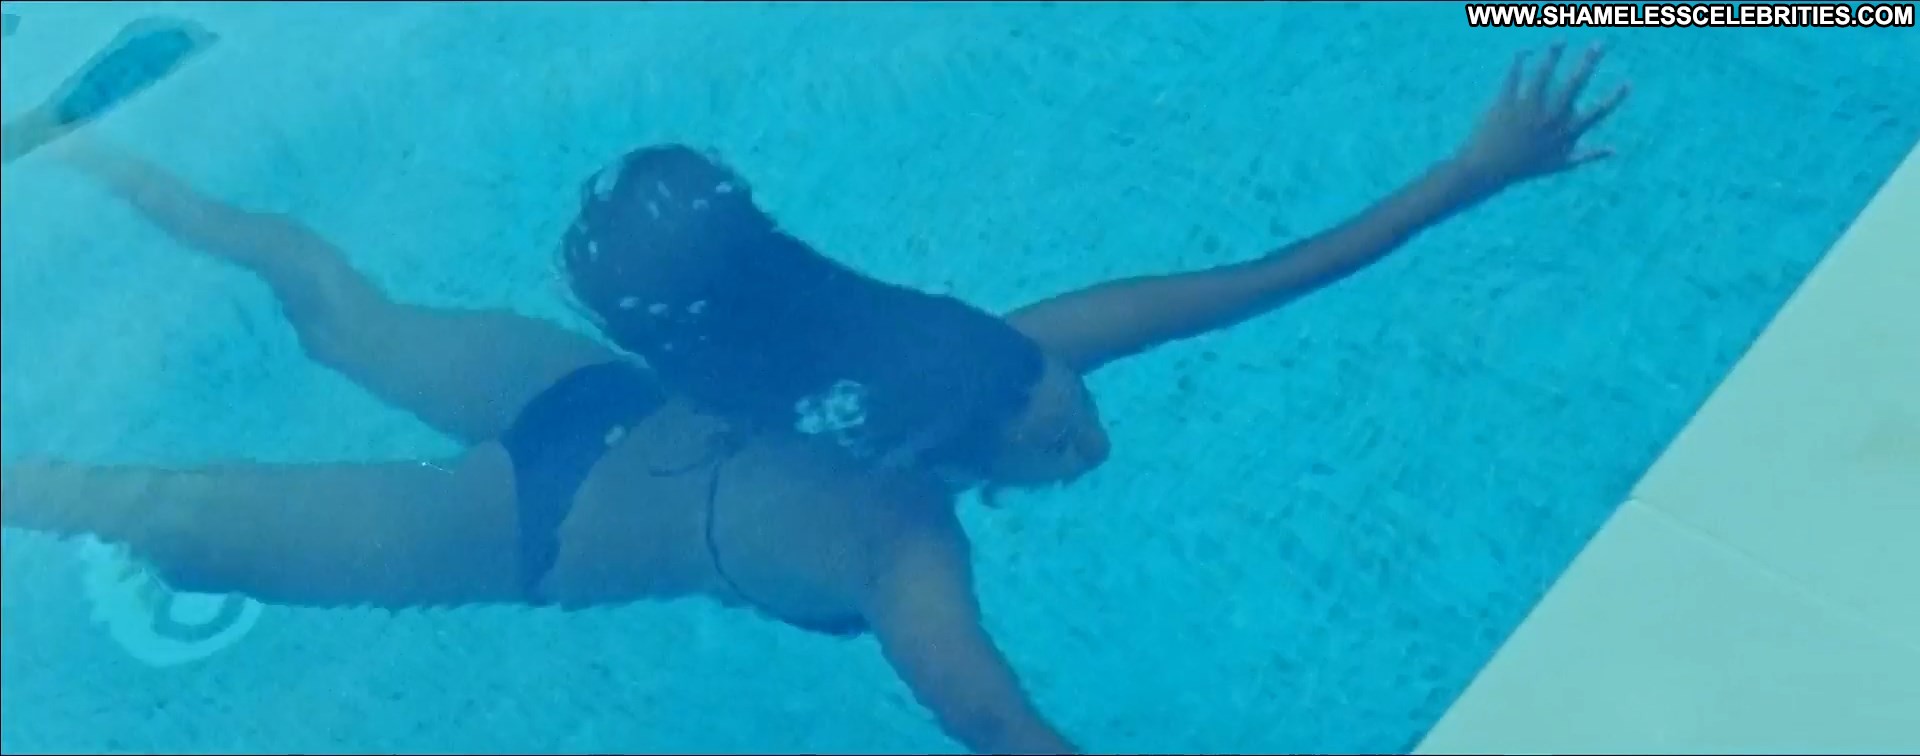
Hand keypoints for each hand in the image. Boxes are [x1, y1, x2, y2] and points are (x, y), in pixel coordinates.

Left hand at [1452, 42, 1628, 187]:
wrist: (1487, 169)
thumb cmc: (1526, 167)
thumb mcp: (1560, 164)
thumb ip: (1588, 155)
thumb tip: (1615, 150)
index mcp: (1565, 132)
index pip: (1598, 112)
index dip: (1615, 98)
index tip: (1627, 82)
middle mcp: (1549, 119)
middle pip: (1575, 85)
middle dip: (1589, 62)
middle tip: (1600, 43)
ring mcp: (1527, 109)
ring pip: (1544, 74)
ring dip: (1554, 54)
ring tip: (1561, 40)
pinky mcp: (1505, 103)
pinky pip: (1514, 76)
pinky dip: (1519, 60)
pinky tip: (1525, 50)